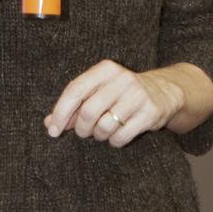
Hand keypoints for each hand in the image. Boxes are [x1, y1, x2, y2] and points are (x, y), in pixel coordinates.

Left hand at [44, 60, 185, 147]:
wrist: (163, 92)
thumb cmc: (121, 93)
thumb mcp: (99, 91)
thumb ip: (74, 105)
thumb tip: (49, 123)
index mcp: (104, 69)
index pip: (75, 90)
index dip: (60, 112)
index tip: (52, 130)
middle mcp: (121, 79)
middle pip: (88, 112)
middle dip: (81, 128)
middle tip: (84, 132)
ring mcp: (137, 96)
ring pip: (104, 127)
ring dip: (98, 136)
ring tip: (102, 131)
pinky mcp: (149, 113)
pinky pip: (121, 137)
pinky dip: (114, 141)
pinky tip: (116, 135)